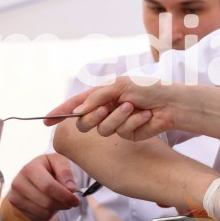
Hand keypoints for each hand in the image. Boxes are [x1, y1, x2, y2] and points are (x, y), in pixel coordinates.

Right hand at [6, 154, 80, 220]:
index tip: (76, 200)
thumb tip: (70, 188)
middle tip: (73, 202)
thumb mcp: (59, 161)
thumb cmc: (49, 167)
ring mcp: (15, 197)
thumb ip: (66, 172)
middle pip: (46, 202)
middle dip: (63, 204)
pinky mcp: (17, 208)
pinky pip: (38, 217)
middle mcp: (19, 183)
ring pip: (43, 212)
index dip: (64, 195)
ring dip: (57, 209)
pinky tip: (51, 204)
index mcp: (30, 169)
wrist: (33, 175)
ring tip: (61, 200)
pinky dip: (49, 213)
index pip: (48, 187)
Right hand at [44, 76, 170, 140]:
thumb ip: (97, 97)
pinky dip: (132, 122)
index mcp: (104, 94)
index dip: (62, 112)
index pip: (77, 103)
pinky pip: (120, 133)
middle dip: (93, 116)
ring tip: (134, 107)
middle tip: (105, 110)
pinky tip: (145, 116)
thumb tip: (78, 111)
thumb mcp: (120, 86)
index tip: (46, 120)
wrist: (172, 103)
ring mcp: (117, 122)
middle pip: (85, 121)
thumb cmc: (149, 88)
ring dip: (118, 117)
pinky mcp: (128, 134)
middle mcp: (108, 108)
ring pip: (102, 129)